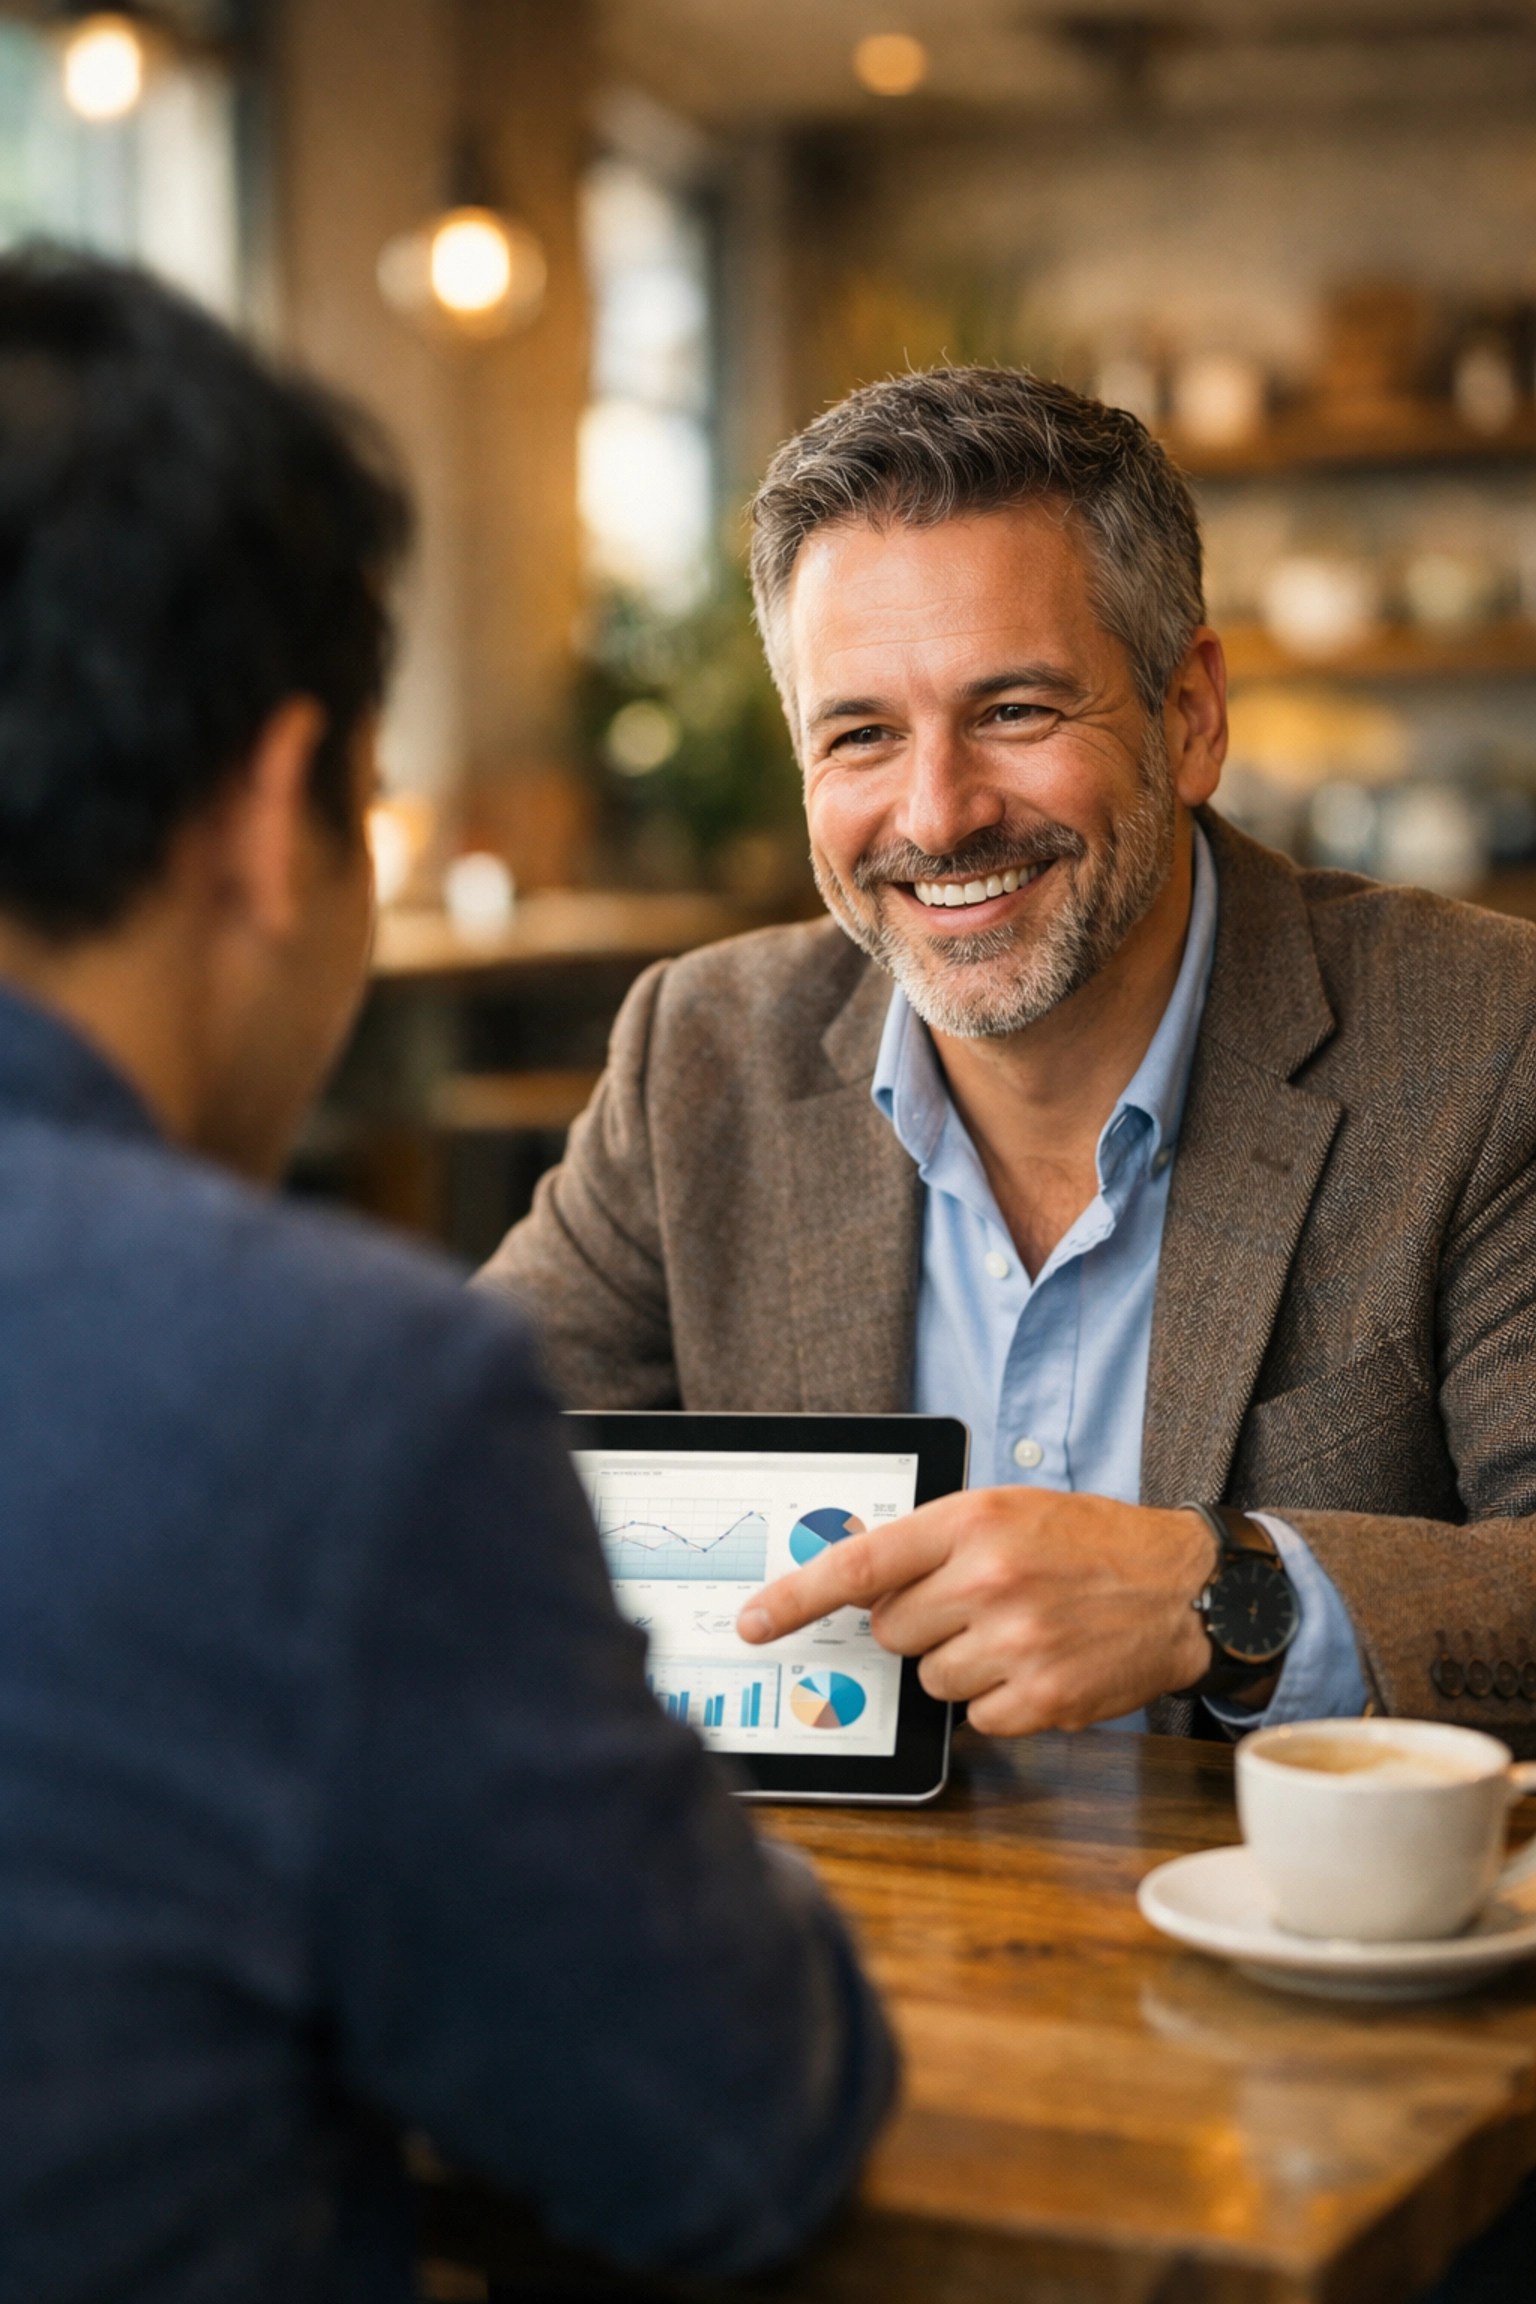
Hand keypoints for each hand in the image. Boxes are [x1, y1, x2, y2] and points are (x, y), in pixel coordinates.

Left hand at [736, 1489, 1215, 1735]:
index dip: (794, 1598)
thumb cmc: (1090, 1544)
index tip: (753, 1622)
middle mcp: (988, 1581)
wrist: (1183, 1588)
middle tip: (972, 1604)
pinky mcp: (1041, 1699)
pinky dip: (999, 1699)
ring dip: (961, 1663)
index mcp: (972, 1523)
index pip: (858, 1563)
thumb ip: (933, 1542)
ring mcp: (1015, 1644)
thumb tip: (856, 1584)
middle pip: (891, 1630)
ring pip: (929, 1677)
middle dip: (918, 1624)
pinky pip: (976, 1716)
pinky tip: (1039, 1664)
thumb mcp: (1008, 1512)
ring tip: (1017, 1631)